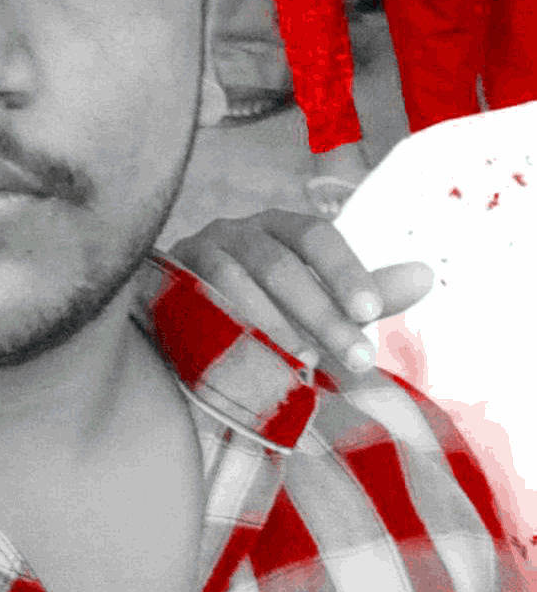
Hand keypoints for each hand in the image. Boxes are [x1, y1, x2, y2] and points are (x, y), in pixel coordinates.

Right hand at [169, 208, 433, 373]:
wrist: (183, 325)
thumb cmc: (262, 311)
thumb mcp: (320, 303)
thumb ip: (366, 295)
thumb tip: (426, 276)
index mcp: (277, 227)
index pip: (315, 237)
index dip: (344, 271)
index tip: (371, 314)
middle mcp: (235, 231)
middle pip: (278, 265)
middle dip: (320, 314)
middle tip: (358, 359)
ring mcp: (194, 254)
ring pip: (234, 282)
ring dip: (274, 325)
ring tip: (308, 365)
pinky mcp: (164, 282)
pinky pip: (194, 302)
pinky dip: (226, 329)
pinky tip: (252, 359)